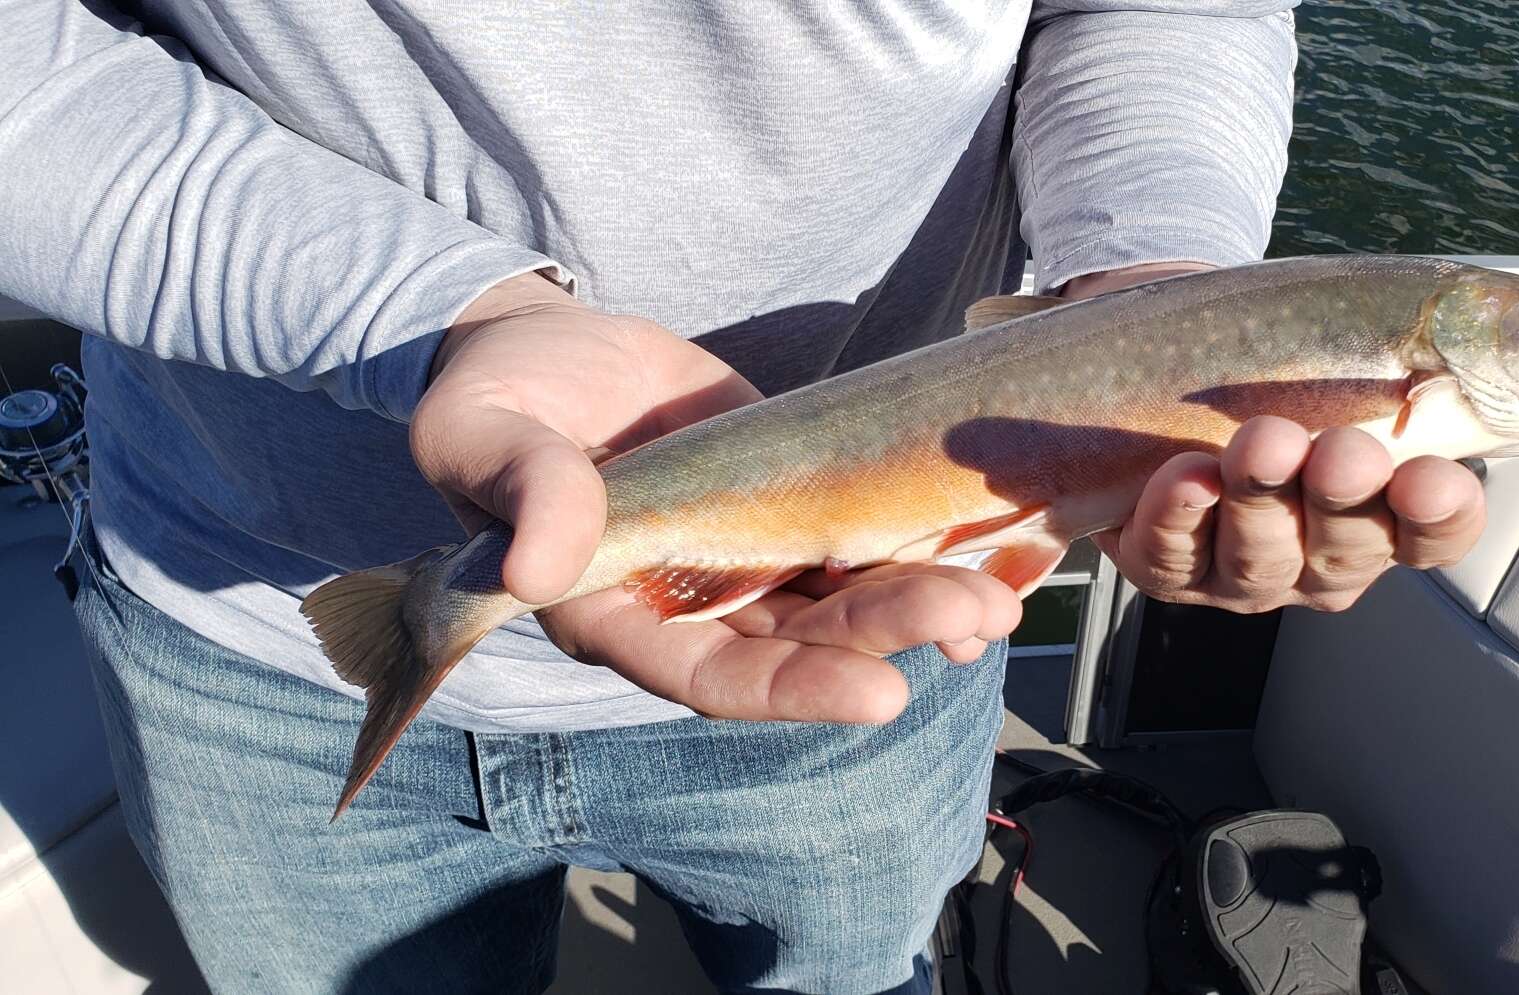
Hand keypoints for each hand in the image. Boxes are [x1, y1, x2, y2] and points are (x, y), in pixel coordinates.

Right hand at [409, 273, 1019, 723]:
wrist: (546, 346)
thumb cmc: (496, 402)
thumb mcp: (487, 437)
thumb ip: (527, 493)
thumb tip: (536, 567)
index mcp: (619, 613)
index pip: (714, 675)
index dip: (797, 689)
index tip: (883, 692)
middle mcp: (695, 605)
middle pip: (803, 642)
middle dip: (890, 633)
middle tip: (974, 614)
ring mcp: (748, 557)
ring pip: (842, 601)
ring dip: (919, 605)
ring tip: (997, 600)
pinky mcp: (788, 502)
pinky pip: (858, 539)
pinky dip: (917, 552)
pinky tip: (984, 557)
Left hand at [1064, 263, 1486, 613]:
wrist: (1172, 358)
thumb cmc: (1284, 361)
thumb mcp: (1377, 348)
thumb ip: (1441, 352)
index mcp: (1387, 514)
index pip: (1433, 534)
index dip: (1439, 518)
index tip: (1435, 480)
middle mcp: (1321, 554)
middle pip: (1346, 547)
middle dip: (1345, 498)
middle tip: (1345, 452)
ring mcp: (1245, 568)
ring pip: (1260, 555)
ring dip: (1263, 498)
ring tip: (1261, 442)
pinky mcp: (1170, 564)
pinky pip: (1173, 555)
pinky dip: (1179, 517)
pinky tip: (1188, 476)